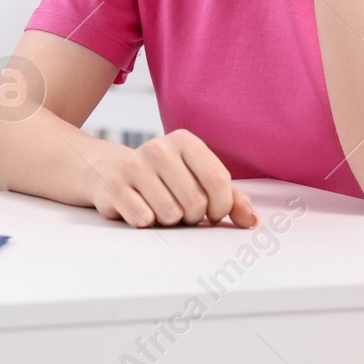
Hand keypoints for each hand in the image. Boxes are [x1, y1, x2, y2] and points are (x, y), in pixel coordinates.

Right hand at [86, 129, 257, 228]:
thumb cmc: (164, 179)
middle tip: (182, 210)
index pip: (218, 180)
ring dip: (169, 221)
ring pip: (170, 215)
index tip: (214, 212)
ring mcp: (133, 165)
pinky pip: (144, 219)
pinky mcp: (113, 185)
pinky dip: (146, 222)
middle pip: (195, 202)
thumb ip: (230, 198)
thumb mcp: (198, 180)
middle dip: (193, 217)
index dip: (222, 206)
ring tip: (160, 207)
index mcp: (184, 140)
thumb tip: (251, 220)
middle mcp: (157, 147)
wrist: (112, 171)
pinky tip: (139, 208)